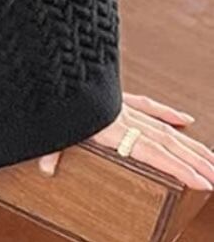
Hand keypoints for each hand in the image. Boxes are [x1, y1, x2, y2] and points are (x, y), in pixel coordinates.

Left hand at [37, 92, 213, 188]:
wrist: (45, 59)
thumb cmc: (46, 97)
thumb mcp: (48, 128)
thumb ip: (52, 150)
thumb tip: (46, 170)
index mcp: (108, 127)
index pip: (152, 152)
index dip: (179, 168)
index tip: (204, 183)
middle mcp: (120, 116)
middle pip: (165, 141)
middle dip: (193, 161)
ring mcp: (120, 105)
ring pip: (162, 126)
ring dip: (188, 143)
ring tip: (212, 159)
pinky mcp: (115, 95)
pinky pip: (145, 104)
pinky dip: (165, 111)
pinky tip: (185, 118)